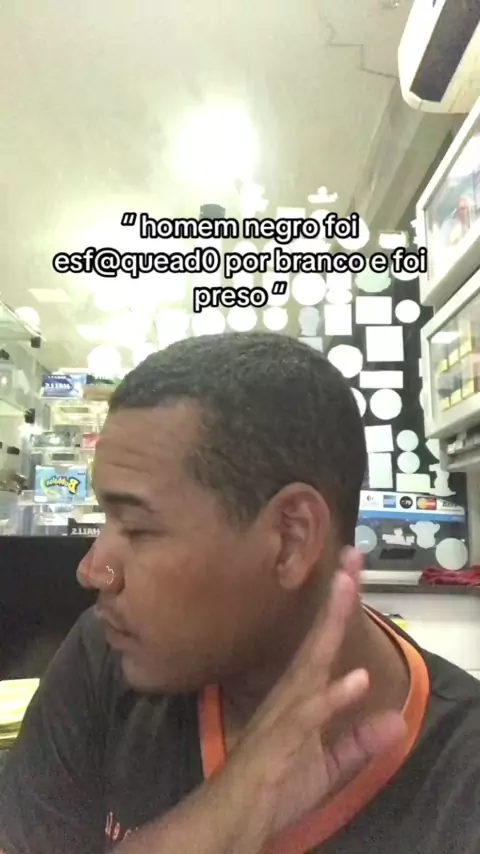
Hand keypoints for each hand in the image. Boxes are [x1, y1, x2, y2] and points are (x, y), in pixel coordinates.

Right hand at [215, 548, 405, 842]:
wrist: (232, 816)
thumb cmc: (275, 785)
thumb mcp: (329, 766)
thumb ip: (360, 744)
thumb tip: (394, 720)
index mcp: (303, 694)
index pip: (326, 643)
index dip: (341, 608)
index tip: (353, 569)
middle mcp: (293, 692)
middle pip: (320, 637)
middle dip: (338, 598)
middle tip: (352, 556)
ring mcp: (286, 712)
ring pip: (313, 660)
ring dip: (332, 624)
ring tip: (347, 587)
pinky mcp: (283, 740)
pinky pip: (310, 715)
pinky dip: (333, 697)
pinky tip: (357, 680)